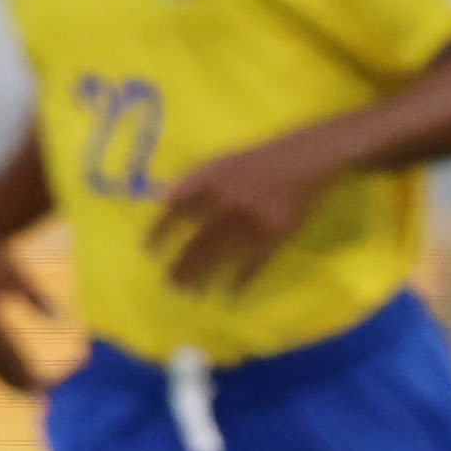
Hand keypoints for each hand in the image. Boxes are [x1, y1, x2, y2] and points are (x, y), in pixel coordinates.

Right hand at [0, 217, 51, 392]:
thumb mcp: (16, 275)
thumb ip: (36, 297)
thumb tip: (62, 320)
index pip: (11, 357)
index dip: (31, 374)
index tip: (51, 386)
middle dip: (22, 385)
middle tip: (45, 398)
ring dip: (9, 383)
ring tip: (32, 394)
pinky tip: (15, 379)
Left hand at [149, 129, 347, 294]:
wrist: (304, 159)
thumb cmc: (255, 163)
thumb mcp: (220, 163)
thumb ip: (192, 182)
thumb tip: (161, 202)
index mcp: (212, 179)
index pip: (176, 207)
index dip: (159, 230)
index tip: (146, 250)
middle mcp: (229, 200)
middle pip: (198, 240)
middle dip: (181, 264)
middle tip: (168, 282)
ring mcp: (254, 219)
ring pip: (221, 254)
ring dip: (202, 274)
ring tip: (189, 290)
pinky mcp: (277, 234)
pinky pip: (254, 262)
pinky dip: (241, 278)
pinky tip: (229, 291)